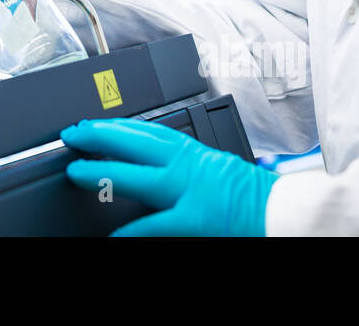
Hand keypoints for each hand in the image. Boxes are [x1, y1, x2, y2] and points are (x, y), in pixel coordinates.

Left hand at [60, 118, 277, 235]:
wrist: (286, 214)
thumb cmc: (256, 196)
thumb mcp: (217, 168)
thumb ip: (186, 166)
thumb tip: (154, 167)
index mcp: (196, 151)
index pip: (147, 130)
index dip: (116, 125)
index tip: (92, 123)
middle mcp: (190, 165)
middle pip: (135, 142)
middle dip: (100, 136)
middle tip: (72, 135)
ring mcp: (190, 191)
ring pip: (137, 176)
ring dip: (102, 173)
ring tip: (76, 172)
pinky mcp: (196, 219)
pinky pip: (155, 225)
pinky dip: (131, 230)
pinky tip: (111, 235)